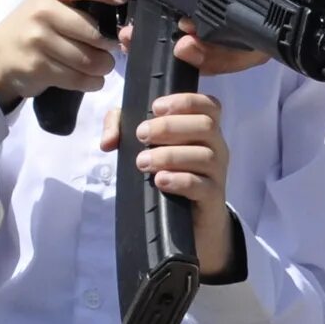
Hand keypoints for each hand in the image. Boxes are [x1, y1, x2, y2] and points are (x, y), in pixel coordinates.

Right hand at [0, 0, 120, 104]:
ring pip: (89, 59)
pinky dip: (92, 82)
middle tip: (109, 48)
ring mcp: (37, 39)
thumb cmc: (33, 27)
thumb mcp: (51, 5)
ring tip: (101, 65)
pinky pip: (78, 78)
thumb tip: (123, 18)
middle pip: (94, 32)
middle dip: (109, 45)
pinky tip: (90, 78)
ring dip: (103, 66)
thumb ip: (82, 4)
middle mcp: (41, 10)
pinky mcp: (37, 66)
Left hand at [102, 92, 236, 275]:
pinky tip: (160, 180)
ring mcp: (217, 173)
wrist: (189, 222)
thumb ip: (122, 130)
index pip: (208, 104)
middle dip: (170, 126)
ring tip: (143, 162)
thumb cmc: (168, 173)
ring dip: (170, 155)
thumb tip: (107, 141)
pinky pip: (202, 185)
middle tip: (141, 135)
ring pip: (205, 155)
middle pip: (205, 125)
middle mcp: (216, 147)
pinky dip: (179, 180)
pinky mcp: (212, 197)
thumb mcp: (146, 147)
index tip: (156, 107)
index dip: (185, 101)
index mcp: (203, 129)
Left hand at [149, 0, 324, 74]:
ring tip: (175, 44)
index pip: (260, 17)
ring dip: (215, 51)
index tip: (189, 33)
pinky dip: (216, 31)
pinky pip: (243, 22)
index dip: (228, 41)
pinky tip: (185, 25)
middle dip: (216, 56)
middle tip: (178, 47)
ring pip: (248, 42)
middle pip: (254, 46)